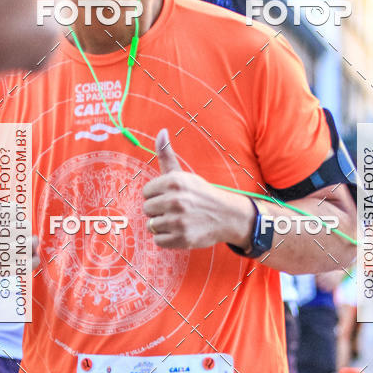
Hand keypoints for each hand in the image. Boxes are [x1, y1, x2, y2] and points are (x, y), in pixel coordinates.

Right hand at [0, 164, 38, 281]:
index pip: (16, 211)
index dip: (18, 214)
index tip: (13, 217)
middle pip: (25, 227)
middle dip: (25, 228)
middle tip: (21, 230)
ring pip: (30, 244)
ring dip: (32, 242)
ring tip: (27, 241)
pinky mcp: (3, 270)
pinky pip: (30, 263)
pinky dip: (34, 259)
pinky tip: (28, 255)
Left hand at [142, 130, 252, 249]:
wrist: (227, 216)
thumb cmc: (201, 194)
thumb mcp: (183, 174)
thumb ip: (166, 155)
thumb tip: (161, 132)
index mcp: (174, 181)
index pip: (146, 192)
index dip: (156, 195)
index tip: (170, 196)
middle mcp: (175, 200)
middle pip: (147, 209)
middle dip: (158, 210)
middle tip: (175, 209)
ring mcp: (179, 221)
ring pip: (151, 225)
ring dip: (162, 225)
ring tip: (177, 220)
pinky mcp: (182, 238)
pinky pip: (158, 240)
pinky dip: (166, 238)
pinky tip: (179, 231)